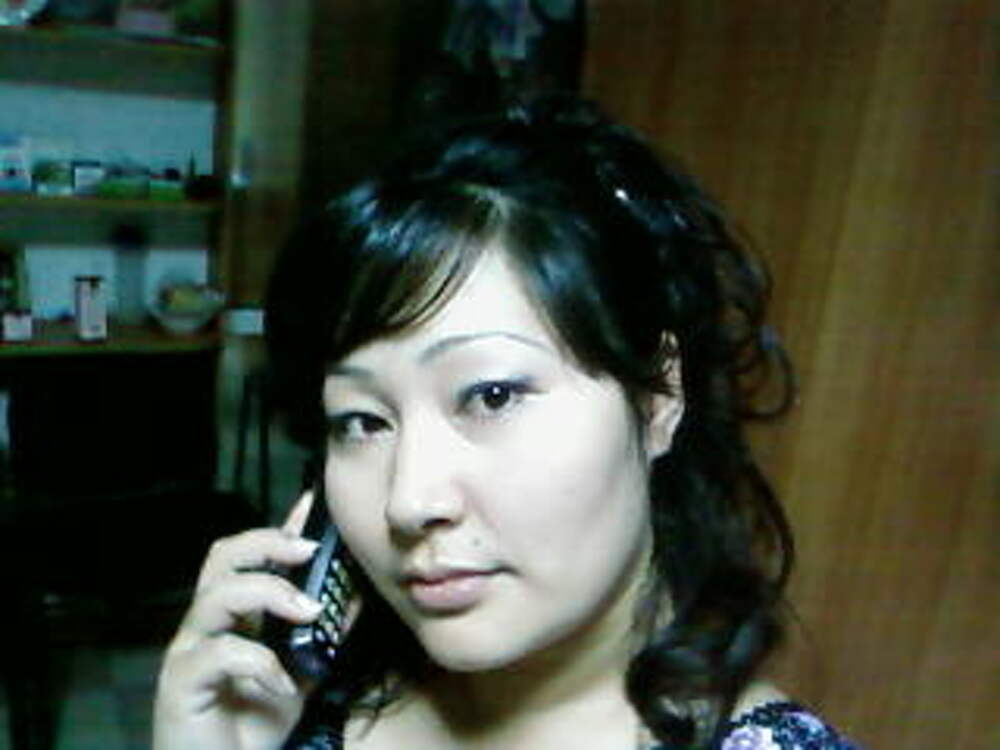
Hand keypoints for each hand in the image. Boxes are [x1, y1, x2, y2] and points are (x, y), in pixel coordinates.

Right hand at [153, 492, 322, 749]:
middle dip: (267, 543)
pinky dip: (260, 663)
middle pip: (222, 558)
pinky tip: (283, 684)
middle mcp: (205, 624)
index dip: (278, 529)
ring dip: (269, 595)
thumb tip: (354, 596)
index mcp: (233, 615)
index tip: (312, 508)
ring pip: (216, 596)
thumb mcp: (303, 673)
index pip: (248, 555)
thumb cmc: (253, 723)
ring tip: (309, 613)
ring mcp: (188, 651)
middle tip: (309, 551)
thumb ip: (323, 636)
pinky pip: (218, 654)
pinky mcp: (180, 683)